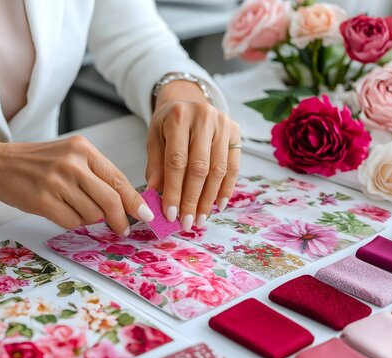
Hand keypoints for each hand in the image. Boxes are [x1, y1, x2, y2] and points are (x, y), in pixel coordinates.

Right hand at [0, 136, 153, 233]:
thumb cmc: (37, 162)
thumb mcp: (69, 156)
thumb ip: (96, 175)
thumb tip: (125, 203)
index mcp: (82, 149)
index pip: (118, 179)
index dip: (135, 201)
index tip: (146, 215)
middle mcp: (72, 163)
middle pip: (110, 200)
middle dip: (121, 220)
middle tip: (122, 229)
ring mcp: (56, 182)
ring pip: (92, 214)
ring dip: (89, 219)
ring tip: (73, 207)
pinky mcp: (43, 200)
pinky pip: (72, 222)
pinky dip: (72, 222)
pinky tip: (60, 210)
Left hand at [146, 80, 240, 230]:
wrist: (187, 100)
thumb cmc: (167, 124)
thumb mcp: (154, 139)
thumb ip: (155, 166)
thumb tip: (155, 195)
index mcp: (178, 117)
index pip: (177, 161)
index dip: (174, 190)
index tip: (170, 214)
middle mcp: (204, 117)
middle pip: (200, 167)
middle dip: (192, 199)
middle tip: (187, 223)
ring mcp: (223, 123)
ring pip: (219, 169)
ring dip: (209, 198)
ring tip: (200, 218)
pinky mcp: (236, 131)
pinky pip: (234, 166)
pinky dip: (226, 188)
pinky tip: (217, 205)